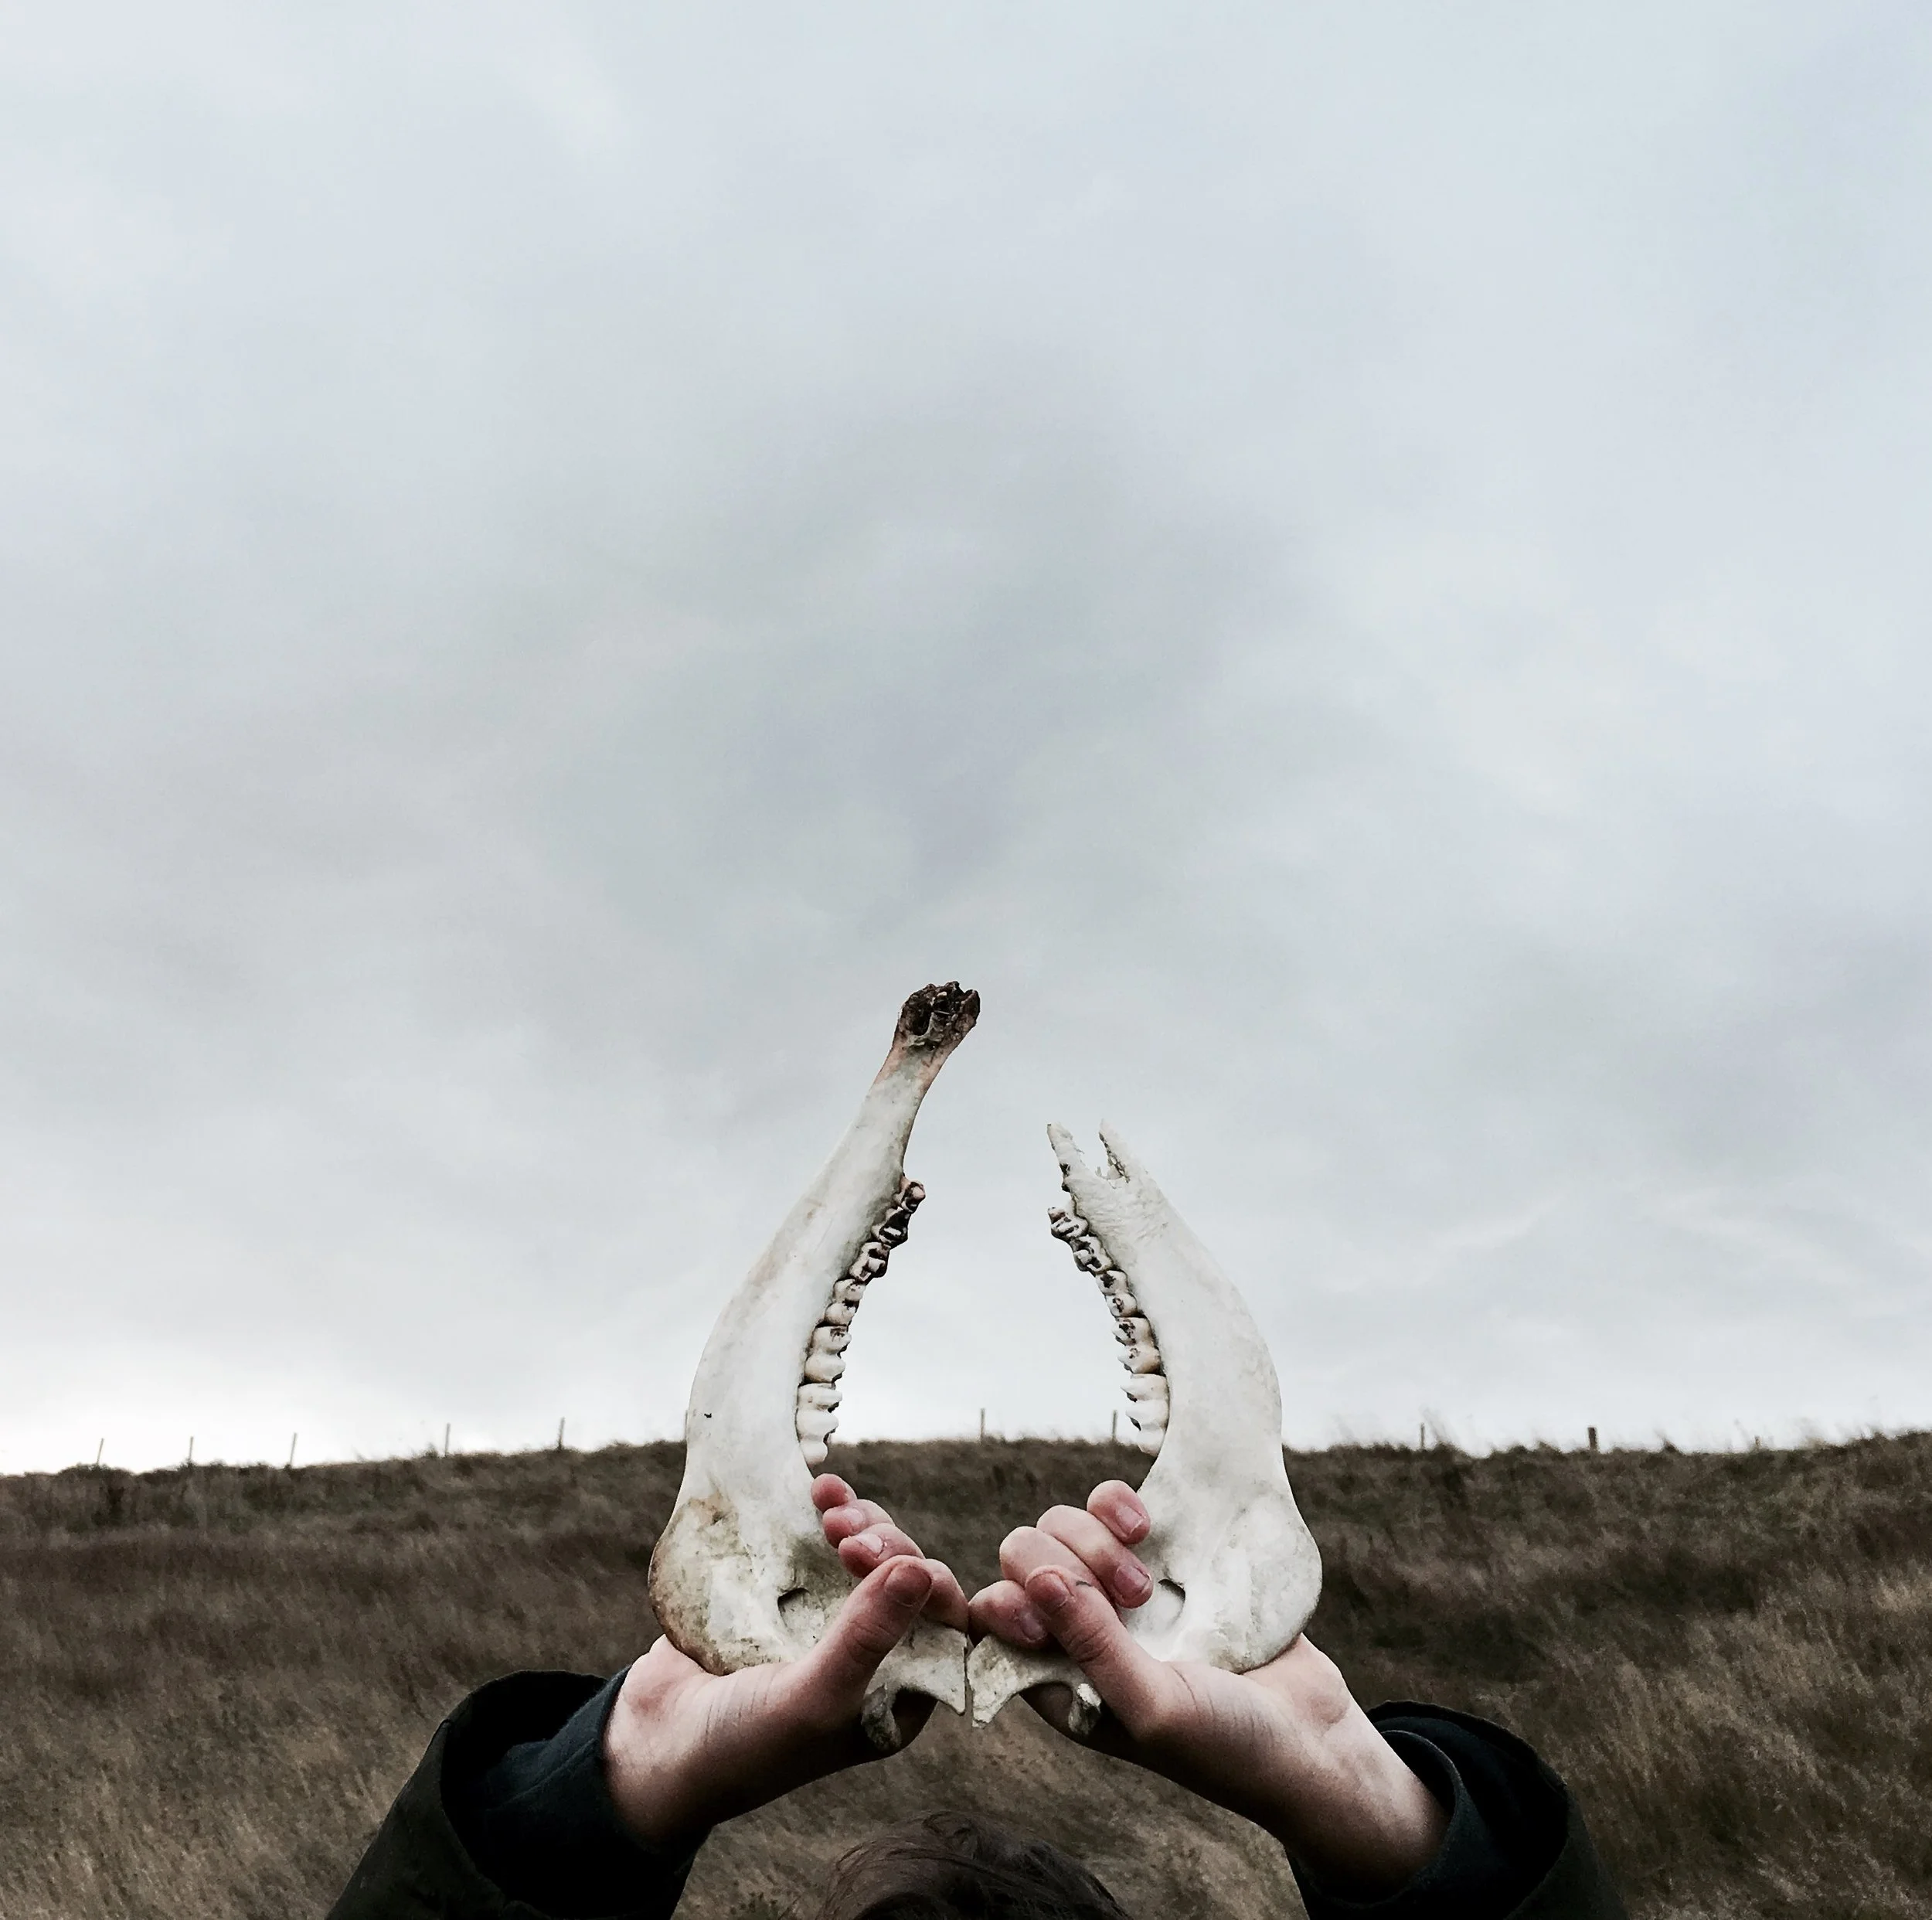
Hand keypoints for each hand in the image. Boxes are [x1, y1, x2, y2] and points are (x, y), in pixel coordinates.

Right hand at [606, 1474, 967, 1847]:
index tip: (888, 1560)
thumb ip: (866, 1637)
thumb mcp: (812, 1698)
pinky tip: (817, 1490)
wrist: (654, 1742)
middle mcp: (872, 1652)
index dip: (929, 1584)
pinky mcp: (788, 1589)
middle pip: (907, 1576)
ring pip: (868, 1549)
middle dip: (887, 1543)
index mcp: (896, 1692)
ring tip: (829, 1508)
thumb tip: (922, 1570)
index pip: (944, 1626)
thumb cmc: (743, 1744)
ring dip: (859, 1520)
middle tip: (846, 1537)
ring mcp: (828, 1616)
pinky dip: (825, 1510)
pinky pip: (821, 1540)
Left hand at [969, 1482, 1447, 1897]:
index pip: (987, 1621)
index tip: (1015, 1603)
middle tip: (1130, 1599)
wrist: (1313, 1736)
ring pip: (1062, 1523)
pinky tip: (1149, 1529)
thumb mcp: (1155, 1708)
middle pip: (1023, 1557)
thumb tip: (1034, 1581)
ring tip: (1148, 1584)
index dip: (989, 1601)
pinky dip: (1118, 1506)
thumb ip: (1092, 1645)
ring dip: (1096, 1538)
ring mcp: (1115, 1593)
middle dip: (1062, 1561)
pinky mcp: (1157, 1559)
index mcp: (1055, 1680)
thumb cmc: (1228, 1745)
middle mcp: (1076, 1633)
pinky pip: (1110, 1506)